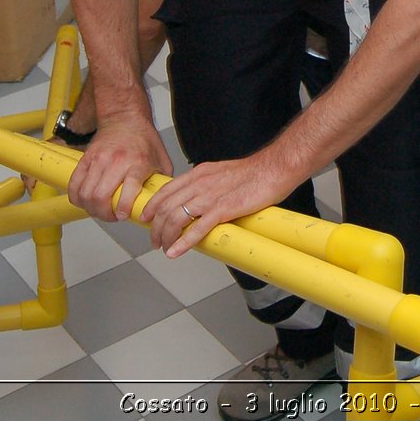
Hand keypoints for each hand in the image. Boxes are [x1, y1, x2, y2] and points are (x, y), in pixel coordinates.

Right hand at [66, 114, 173, 221]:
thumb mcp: (161, 160)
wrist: (124, 117)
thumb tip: (161, 202)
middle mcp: (117, 162)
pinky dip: (76, 197)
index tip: (123, 215)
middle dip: (104, 214)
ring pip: (85, 193)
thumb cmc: (144, 139)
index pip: (128, 189)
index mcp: (138, 163)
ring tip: (99, 210)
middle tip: (111, 216)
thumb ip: (161, 182)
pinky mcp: (86, 158)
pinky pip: (74, 183)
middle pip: (100, 196)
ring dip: (90, 208)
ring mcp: (99, 160)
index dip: (123, 207)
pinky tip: (84, 201)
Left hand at [139, 153, 298, 257]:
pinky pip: (197, 229)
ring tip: (164, 248)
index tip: (147, 218)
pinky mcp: (223, 209)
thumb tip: (200, 198)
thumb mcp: (221, 173)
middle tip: (154, 240)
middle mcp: (199, 183)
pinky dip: (183, 242)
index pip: (166, 190)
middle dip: (155, 227)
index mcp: (199, 174)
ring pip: (176, 218)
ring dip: (166, 236)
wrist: (273, 169)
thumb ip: (207, 184)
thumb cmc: (254, 172)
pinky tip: (175, 251)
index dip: (152, 206)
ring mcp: (210, 197)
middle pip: (166, 207)